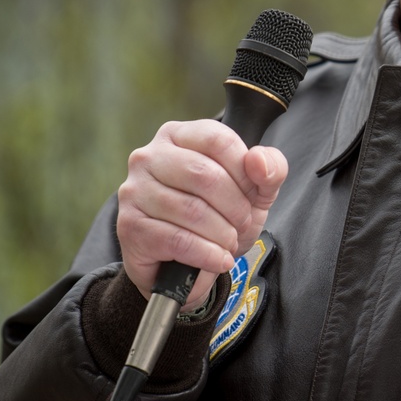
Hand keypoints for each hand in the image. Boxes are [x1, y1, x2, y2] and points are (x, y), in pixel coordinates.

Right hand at [117, 120, 287, 309]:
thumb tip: (258, 160)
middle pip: (205, 175)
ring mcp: (135, 191)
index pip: (218, 140)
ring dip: (223, 234)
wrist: (186, 264)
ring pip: (192, 210)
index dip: (244, 171)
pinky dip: (208, 254)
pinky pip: (178, 240)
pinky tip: (218, 260)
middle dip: (235, 207)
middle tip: (240, 225)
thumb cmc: (218, 216)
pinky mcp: (130, 226)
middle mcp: (149, 156)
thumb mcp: (255, 190)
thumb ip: (270, 169)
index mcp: (178, 135)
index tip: (251, 193)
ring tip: (228, 242)